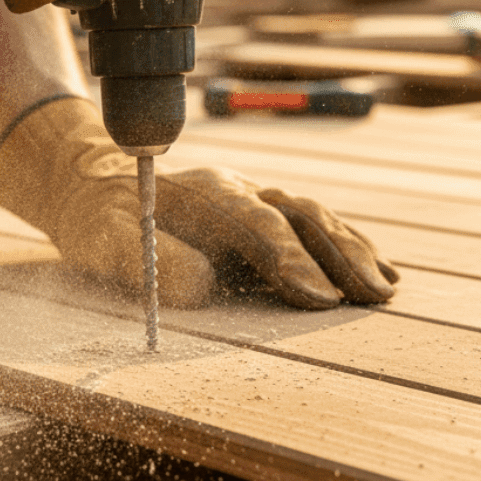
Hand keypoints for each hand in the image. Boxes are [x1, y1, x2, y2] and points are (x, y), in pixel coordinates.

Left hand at [0, 97, 398, 308]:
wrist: (94, 182)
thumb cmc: (99, 219)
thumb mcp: (103, 240)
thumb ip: (147, 262)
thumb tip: (203, 284)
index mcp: (203, 194)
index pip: (256, 223)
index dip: (289, 258)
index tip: (318, 296)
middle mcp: (237, 189)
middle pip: (300, 214)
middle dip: (339, 256)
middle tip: (371, 298)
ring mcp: (254, 197)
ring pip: (315, 216)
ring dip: (353, 251)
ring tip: (386, 289)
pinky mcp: (262, 211)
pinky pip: (314, 223)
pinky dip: (349, 244)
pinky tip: (380, 269)